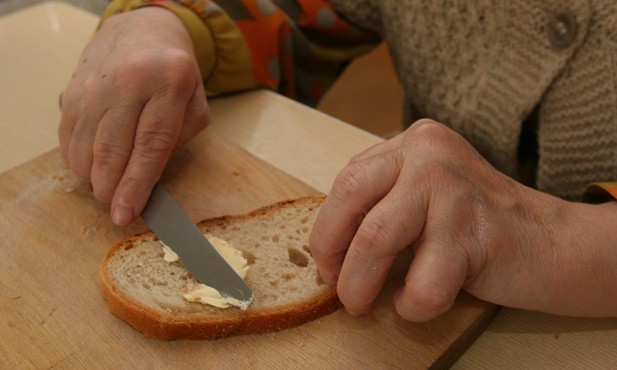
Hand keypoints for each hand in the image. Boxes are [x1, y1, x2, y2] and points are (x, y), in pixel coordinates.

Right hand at [59, 7, 208, 225]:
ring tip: (108, 184)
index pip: (151, 144)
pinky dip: (78, 161)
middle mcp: (128, 80)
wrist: (142, 32)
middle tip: (115, 207)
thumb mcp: (195, 104)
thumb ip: (177, 141)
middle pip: (111, 150)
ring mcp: (95, 83)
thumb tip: (146, 181)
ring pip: (85, 147)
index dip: (137, 185)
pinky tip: (92, 165)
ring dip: (93, 177)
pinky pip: (68, 137)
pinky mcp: (73, 89)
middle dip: (110, 188)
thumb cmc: (175, 74)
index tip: (126, 213)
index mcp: (169, 81)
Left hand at [309, 119, 616, 320]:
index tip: (329, 262)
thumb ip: (379, 202)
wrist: (552, 243)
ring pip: (376, 240)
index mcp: (414, 141)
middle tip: (340, 288)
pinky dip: (411, 304)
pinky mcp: (477, 232)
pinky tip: (421, 298)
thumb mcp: (422, 194)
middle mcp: (430, 154)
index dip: (327, 228)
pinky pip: (421, 283)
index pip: (347, 180)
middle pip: (350, 198)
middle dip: (331, 252)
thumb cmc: (474, 226)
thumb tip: (326, 246)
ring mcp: (453, 189)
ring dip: (359, 286)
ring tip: (365, 304)